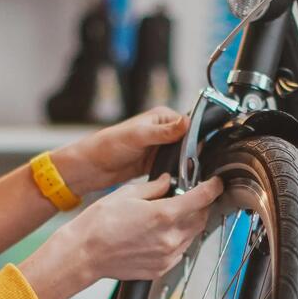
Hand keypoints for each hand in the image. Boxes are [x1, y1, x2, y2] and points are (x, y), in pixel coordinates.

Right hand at [19, 174, 223, 298]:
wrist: (84, 254)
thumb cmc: (99, 224)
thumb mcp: (127, 194)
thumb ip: (154, 187)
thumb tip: (168, 181)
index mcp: (164, 215)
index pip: (202, 198)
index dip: (213, 187)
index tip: (216, 183)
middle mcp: (170, 237)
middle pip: (201, 218)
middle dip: (200, 205)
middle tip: (189, 197)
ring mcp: (167, 256)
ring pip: (192, 235)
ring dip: (189, 223)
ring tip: (170, 215)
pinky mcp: (161, 268)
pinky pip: (180, 251)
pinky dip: (177, 240)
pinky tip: (161, 233)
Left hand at [55, 107, 189, 194]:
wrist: (92, 168)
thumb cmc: (108, 145)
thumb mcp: (138, 136)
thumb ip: (163, 131)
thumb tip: (186, 122)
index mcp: (162, 117)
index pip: (190, 124)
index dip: (199, 137)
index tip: (205, 150)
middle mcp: (164, 131)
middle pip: (190, 141)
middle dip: (194, 153)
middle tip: (199, 167)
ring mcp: (160, 148)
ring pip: (183, 156)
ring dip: (186, 165)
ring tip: (194, 175)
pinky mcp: (156, 163)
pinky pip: (174, 168)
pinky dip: (178, 174)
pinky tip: (183, 181)